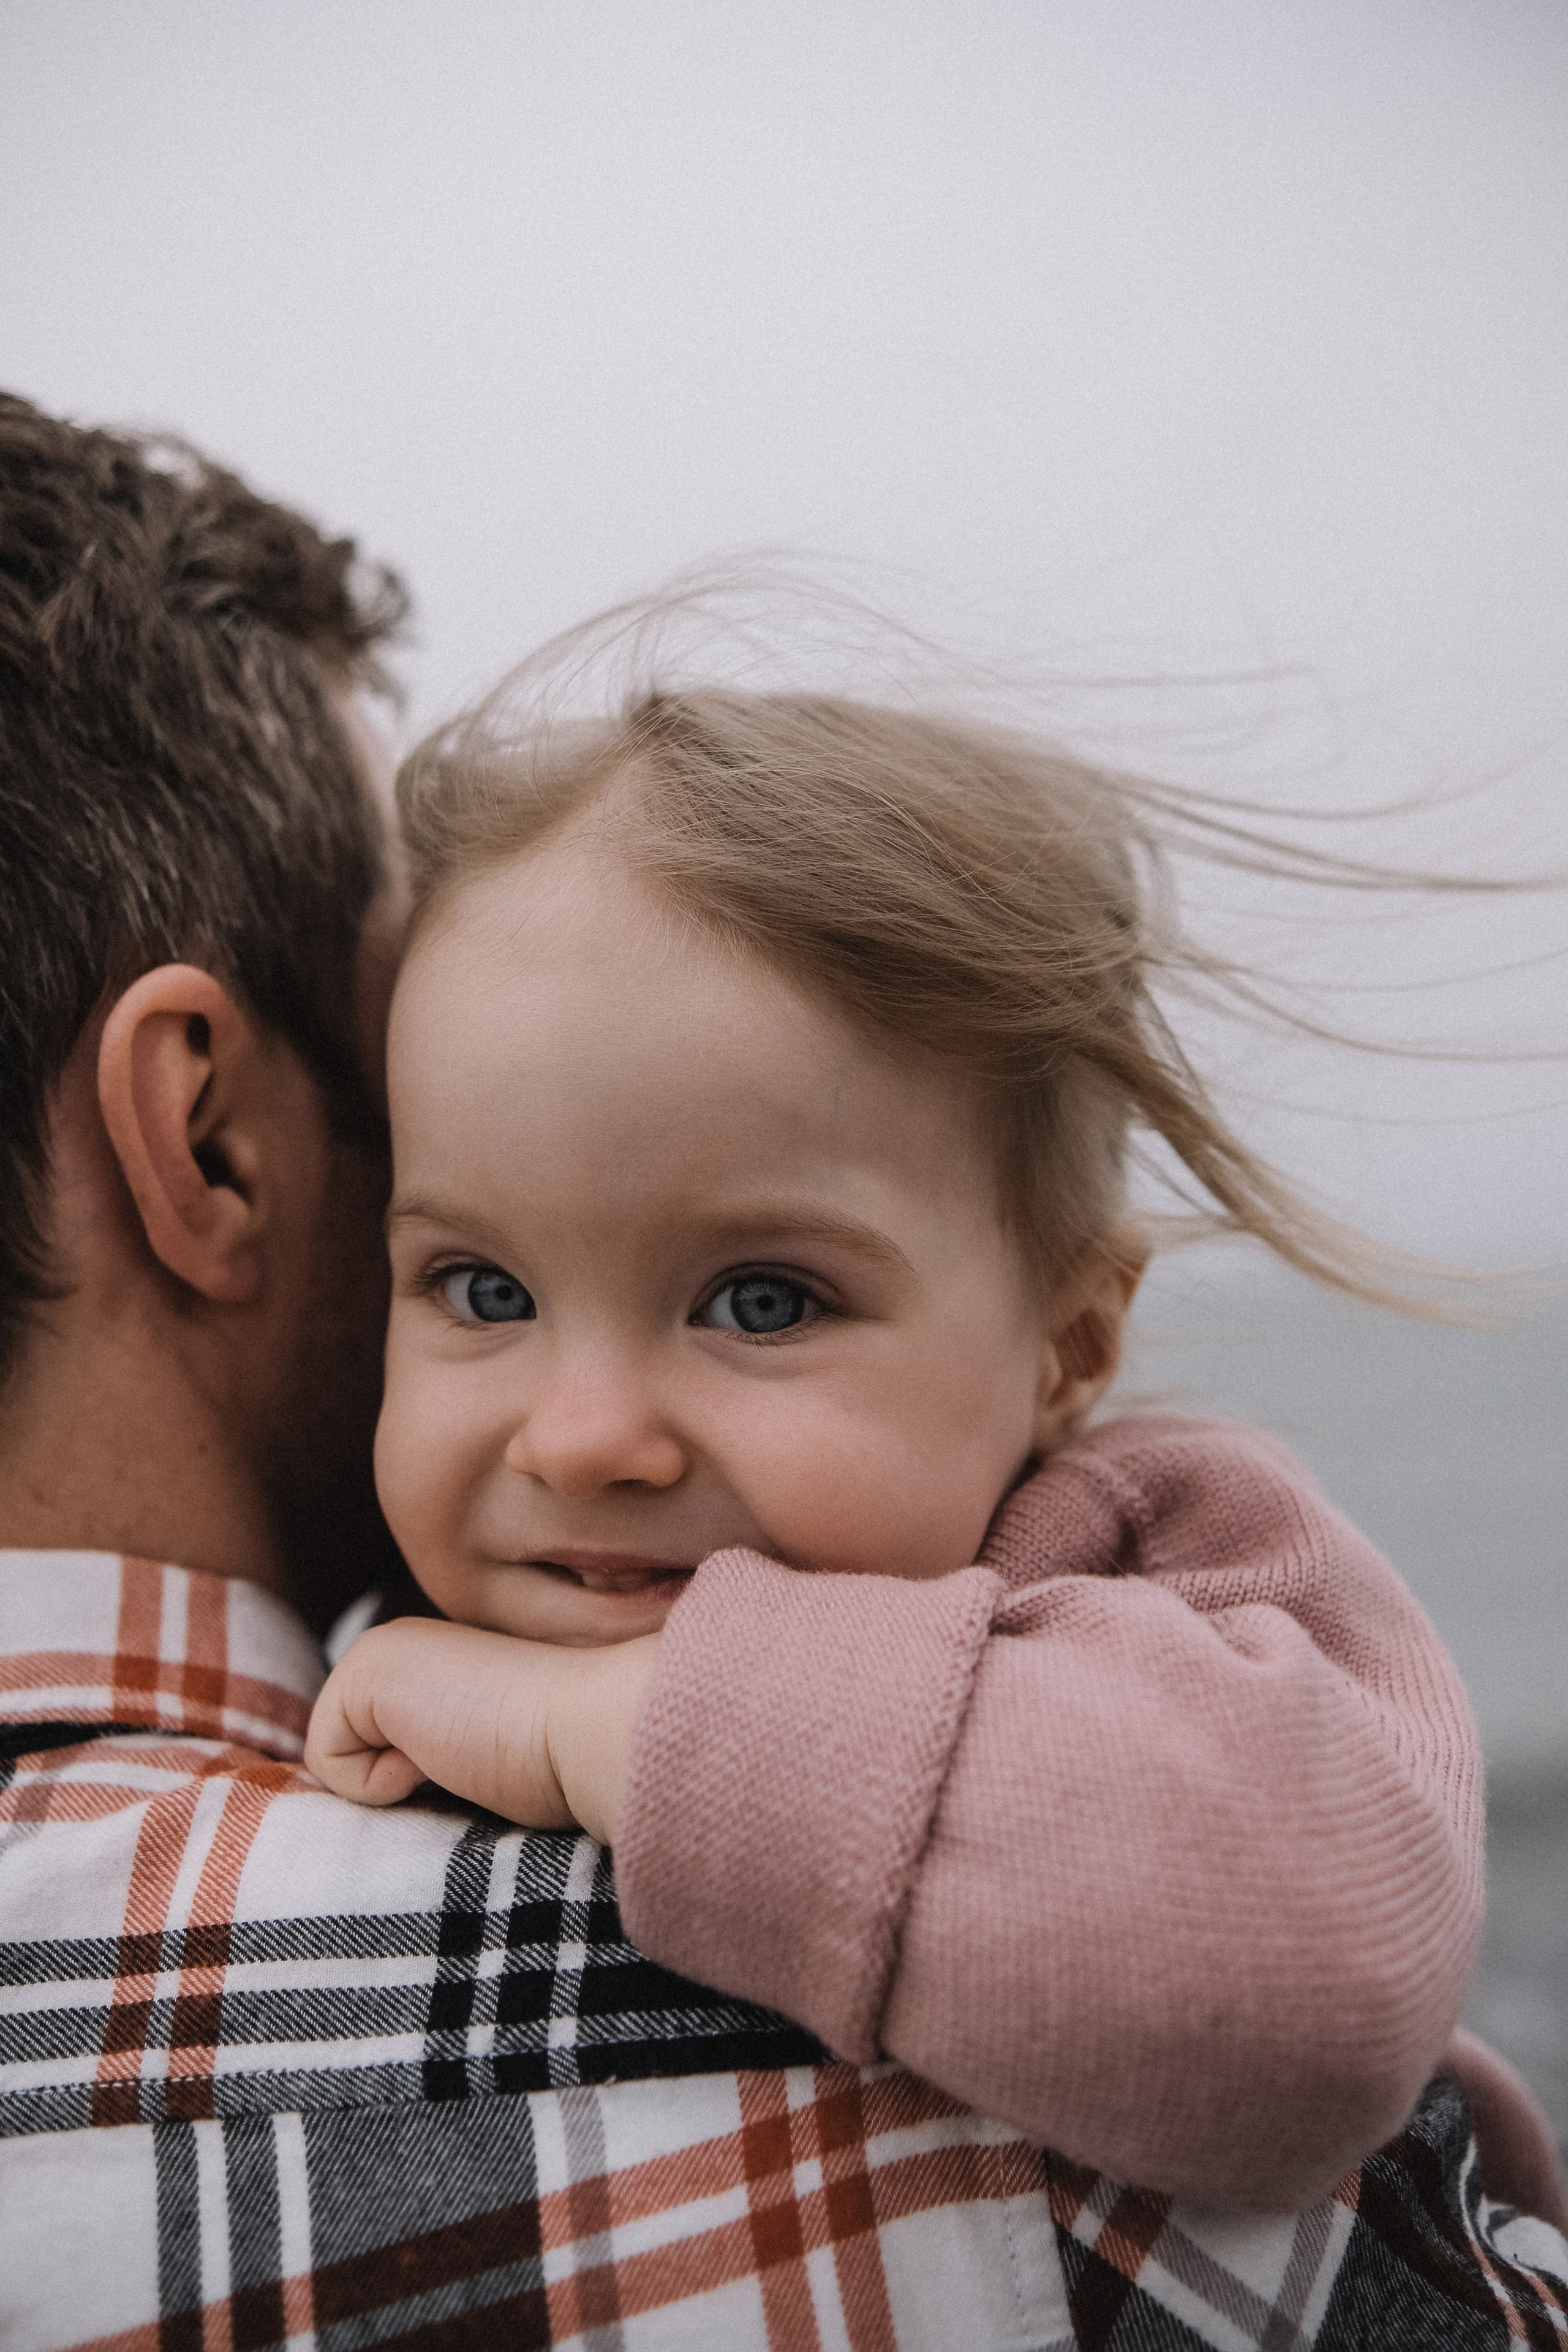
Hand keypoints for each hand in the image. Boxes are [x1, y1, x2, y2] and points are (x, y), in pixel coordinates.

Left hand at [303, 1617, 661, 1843]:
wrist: (592, 1726)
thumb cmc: (562, 1755)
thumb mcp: (484, 1756)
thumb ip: (436, 1759)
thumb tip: (385, 1796)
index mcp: (429, 1661)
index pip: (369, 1750)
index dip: (409, 1784)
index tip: (479, 1765)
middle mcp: (397, 1643)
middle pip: (348, 1758)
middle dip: (401, 1782)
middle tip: (473, 1758)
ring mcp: (378, 1650)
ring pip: (337, 1763)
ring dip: (399, 1784)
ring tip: (466, 1754)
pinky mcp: (363, 1672)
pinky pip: (331, 1767)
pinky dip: (384, 1784)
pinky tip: (447, 1755)